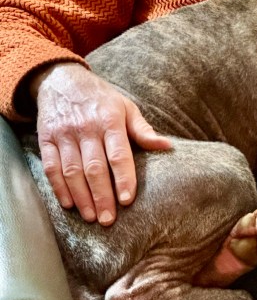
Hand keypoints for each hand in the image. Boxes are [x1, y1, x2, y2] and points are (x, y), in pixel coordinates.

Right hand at [31, 62, 171, 225]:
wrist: (62, 80)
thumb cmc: (102, 99)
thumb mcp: (127, 108)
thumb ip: (144, 131)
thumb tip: (167, 146)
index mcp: (110, 120)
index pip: (118, 154)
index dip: (123, 178)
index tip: (128, 200)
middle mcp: (86, 128)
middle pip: (94, 168)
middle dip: (102, 196)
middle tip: (109, 219)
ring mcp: (64, 134)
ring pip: (72, 171)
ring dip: (82, 197)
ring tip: (92, 217)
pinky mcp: (46, 139)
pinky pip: (51, 168)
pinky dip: (59, 188)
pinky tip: (70, 204)